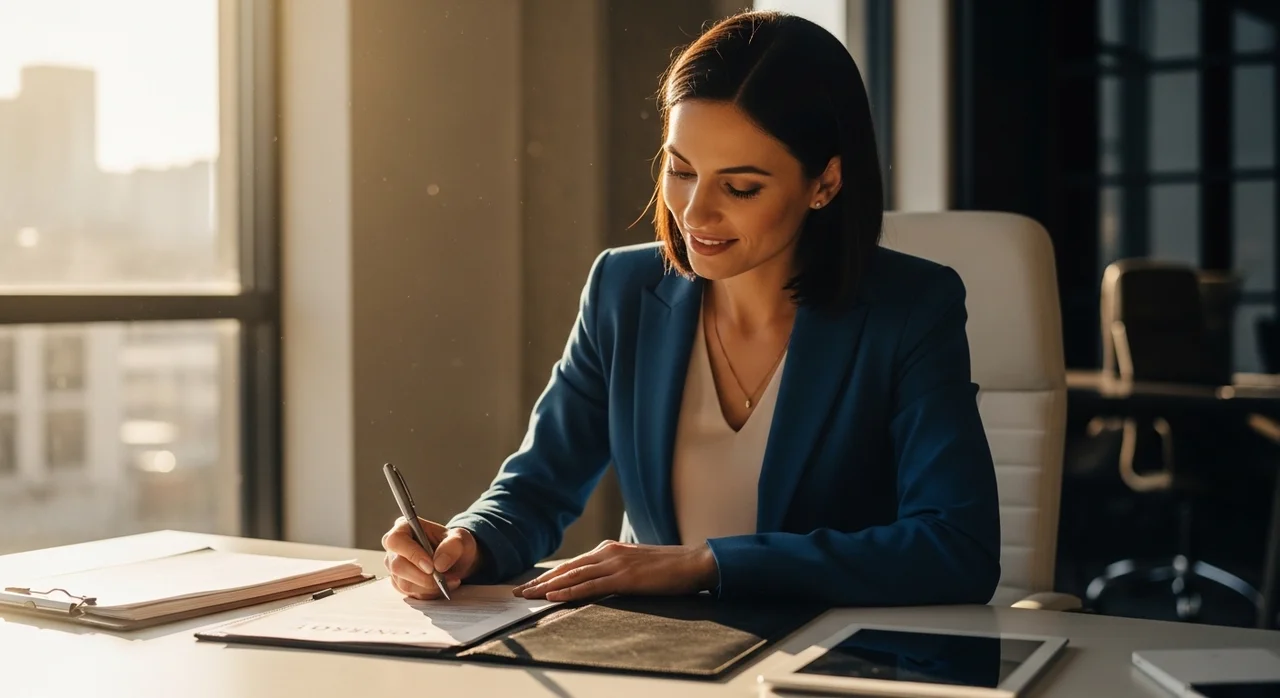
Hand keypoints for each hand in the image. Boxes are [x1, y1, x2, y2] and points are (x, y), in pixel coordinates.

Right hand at [381, 516, 482, 599]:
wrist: (456, 560)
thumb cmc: (454, 544)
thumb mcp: (461, 539)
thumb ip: (452, 546)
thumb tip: (439, 564)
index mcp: (403, 528)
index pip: (396, 541)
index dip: (412, 554)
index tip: (431, 566)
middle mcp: (394, 548)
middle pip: (397, 566)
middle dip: (423, 576)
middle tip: (442, 577)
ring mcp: (394, 567)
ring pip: (404, 584)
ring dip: (429, 586)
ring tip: (448, 581)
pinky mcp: (399, 582)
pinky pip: (410, 594)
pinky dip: (428, 593)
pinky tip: (441, 586)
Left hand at [511, 540, 718, 601]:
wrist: (693, 562)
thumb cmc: (668, 567)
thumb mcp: (636, 565)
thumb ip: (616, 570)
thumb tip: (599, 581)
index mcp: (610, 549)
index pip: (573, 564)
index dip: (550, 575)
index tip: (531, 585)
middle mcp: (608, 552)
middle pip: (566, 568)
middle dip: (540, 581)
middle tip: (519, 592)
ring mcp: (615, 563)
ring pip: (573, 576)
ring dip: (547, 587)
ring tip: (527, 596)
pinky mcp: (623, 577)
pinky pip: (590, 585)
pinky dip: (569, 591)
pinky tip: (553, 597)